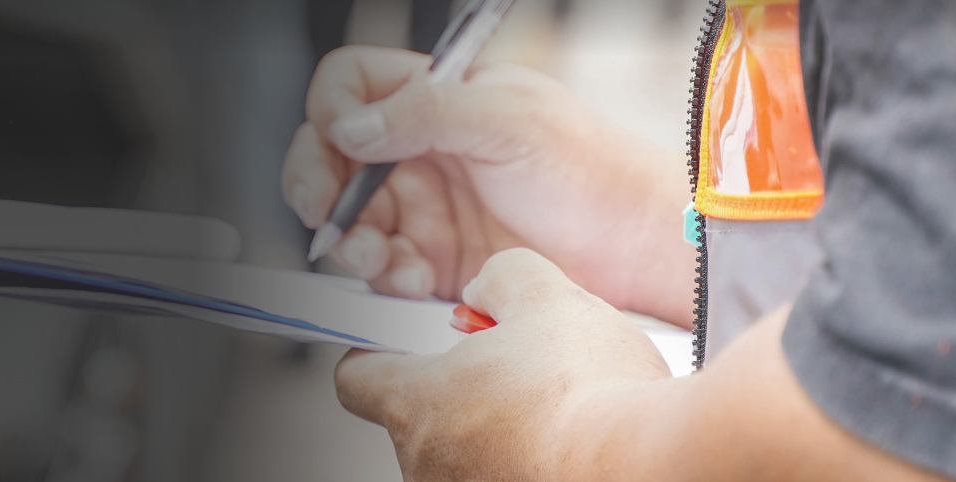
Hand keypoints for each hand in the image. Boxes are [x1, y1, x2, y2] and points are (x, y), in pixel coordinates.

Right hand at [281, 46, 695, 324]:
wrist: (635, 247)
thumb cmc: (591, 170)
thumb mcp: (509, 120)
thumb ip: (425, 112)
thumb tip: (348, 127)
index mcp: (438, 97)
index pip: (353, 86)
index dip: (333, 110)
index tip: (341, 142)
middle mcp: (424, 149)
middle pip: (333, 156)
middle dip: (319, 186)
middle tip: (324, 214)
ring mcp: (428, 207)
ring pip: (351, 219)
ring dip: (351, 242)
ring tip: (379, 260)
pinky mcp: (437, 263)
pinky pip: (382, 270)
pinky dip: (384, 278)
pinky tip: (411, 280)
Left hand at [334, 248, 671, 479]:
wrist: (649, 462)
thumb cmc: (593, 392)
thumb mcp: (545, 296)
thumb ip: (502, 277)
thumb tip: (488, 288)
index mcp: (419, 404)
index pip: (356, 381)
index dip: (376, 357)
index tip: (398, 349)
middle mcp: (426, 466)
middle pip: (423, 418)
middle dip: (465, 390)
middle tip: (518, 371)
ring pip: (467, 454)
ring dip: (500, 431)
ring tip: (558, 412)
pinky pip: (504, 477)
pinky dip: (528, 464)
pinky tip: (571, 446)